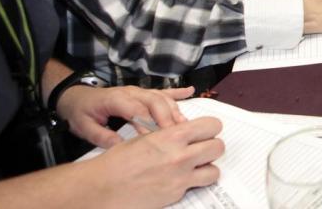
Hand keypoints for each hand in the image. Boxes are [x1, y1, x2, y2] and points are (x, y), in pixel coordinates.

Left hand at [57, 85, 191, 147]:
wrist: (75, 96)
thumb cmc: (80, 112)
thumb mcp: (84, 127)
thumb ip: (102, 137)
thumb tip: (121, 148)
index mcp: (115, 99)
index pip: (136, 110)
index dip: (148, 124)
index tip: (157, 140)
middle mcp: (130, 92)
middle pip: (154, 101)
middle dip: (167, 117)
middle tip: (177, 135)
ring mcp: (138, 91)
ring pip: (161, 97)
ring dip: (174, 110)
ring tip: (185, 125)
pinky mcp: (142, 92)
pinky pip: (162, 91)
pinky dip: (177, 92)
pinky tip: (190, 92)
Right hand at [90, 116, 224, 207]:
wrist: (102, 188)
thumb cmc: (118, 161)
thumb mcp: (146, 138)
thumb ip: (171, 134)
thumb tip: (186, 132)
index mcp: (173, 136)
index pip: (212, 125)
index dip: (210, 128)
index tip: (206, 131)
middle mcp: (181, 156)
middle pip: (219, 147)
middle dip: (212, 147)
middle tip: (202, 149)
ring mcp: (180, 178)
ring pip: (214, 171)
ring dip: (207, 168)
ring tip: (195, 167)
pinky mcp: (176, 195)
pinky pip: (196, 187)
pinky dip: (191, 184)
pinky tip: (178, 180)